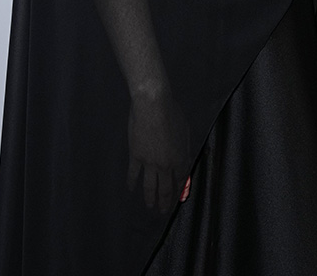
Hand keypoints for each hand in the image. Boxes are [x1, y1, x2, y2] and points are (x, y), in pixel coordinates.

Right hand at [127, 92, 190, 211]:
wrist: (152, 106)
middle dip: (165, 202)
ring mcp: (149, 162)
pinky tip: (131, 191)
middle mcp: (165, 165)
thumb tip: (186, 159)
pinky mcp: (135, 156)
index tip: (177, 199)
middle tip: (163, 212)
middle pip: (165, 188)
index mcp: (179, 157)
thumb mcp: (185, 129)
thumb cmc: (172, 113)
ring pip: (149, 186)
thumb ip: (185, 147)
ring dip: (150, 199)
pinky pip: (133, 174)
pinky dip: (131, 184)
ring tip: (150, 207)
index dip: (179, 190)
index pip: (181, 179)